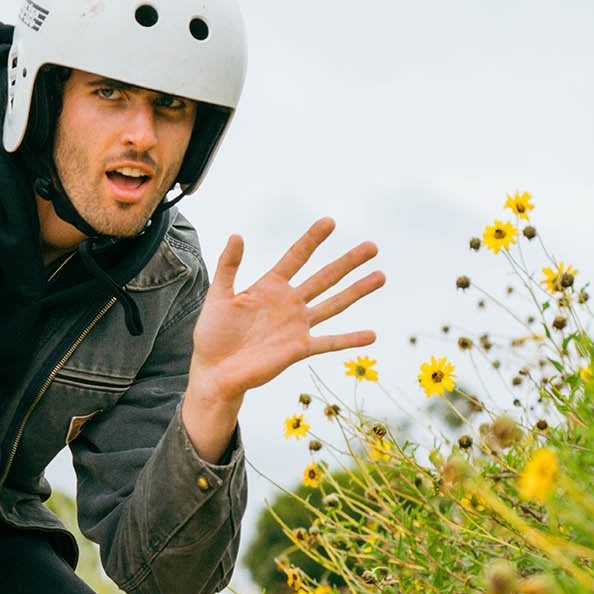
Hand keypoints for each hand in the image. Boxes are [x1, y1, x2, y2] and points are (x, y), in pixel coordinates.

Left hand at [189, 219, 384, 404]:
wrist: (214, 371)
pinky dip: (350, 339)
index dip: (311, 240)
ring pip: (334, 304)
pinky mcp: (299, 348)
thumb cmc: (213, 335)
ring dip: (357, 291)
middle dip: (348, 262)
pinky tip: (372, 334)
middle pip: (324, 277)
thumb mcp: (218, 296)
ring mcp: (296, 326)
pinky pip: (329, 342)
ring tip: (380, 276)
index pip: (296, 257)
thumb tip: (237, 235)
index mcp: (269, 287)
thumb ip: (228, 267)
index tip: (330, 222)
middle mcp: (288, 303)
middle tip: (372, 246)